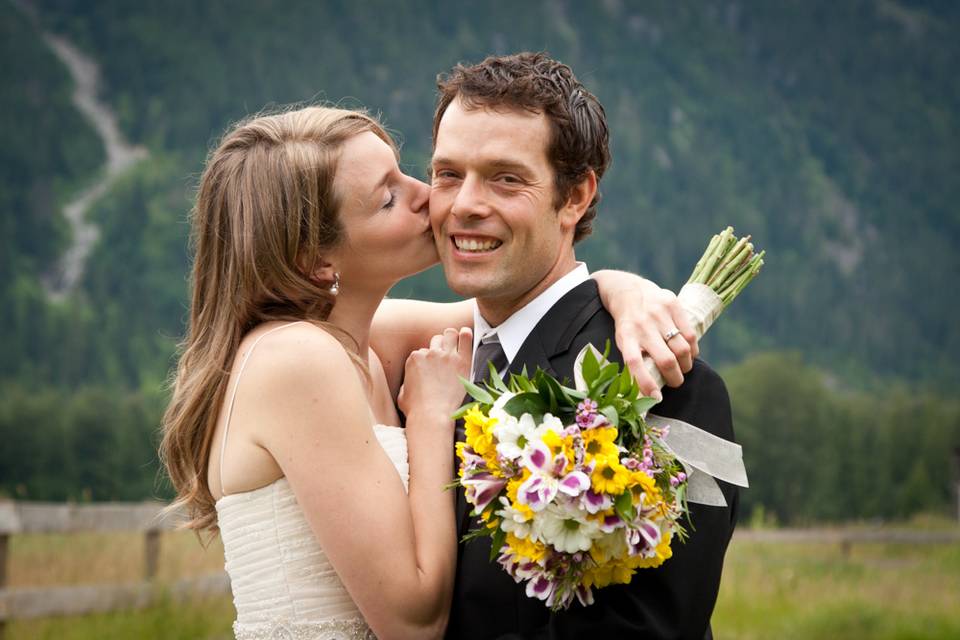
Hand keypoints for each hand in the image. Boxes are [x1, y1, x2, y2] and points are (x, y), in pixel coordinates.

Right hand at [398, 327, 472, 420]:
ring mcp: (446, 356)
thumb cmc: (416, 410)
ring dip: (452, 338)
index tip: (433, 367)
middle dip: (439, 347)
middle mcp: (430, 354)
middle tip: (445, 357)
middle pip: (436, 340)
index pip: (423, 351)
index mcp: (414, 359)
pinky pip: (465, 339)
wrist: (433, 416)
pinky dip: (466, 335)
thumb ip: (406, 384)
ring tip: (456, 345)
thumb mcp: (402, 395)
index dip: (428, 359)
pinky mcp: (462, 361)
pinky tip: (466, 335)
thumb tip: (409, 384)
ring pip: (450, 334)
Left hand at [593, 271, 698, 397]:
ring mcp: (658, 314)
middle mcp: (642, 326)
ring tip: (684, 369)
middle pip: (666, 360)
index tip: (656, 398)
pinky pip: (690, 334)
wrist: (628, 291)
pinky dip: (694, 350)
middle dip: (675, 378)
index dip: (646, 383)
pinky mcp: (672, 304)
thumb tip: (647, 393)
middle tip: (676, 383)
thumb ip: (634, 360)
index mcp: (626, 337)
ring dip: (686, 366)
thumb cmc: (628, 325)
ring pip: (682, 349)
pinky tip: (690, 354)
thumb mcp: (623, 340)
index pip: (635, 363)